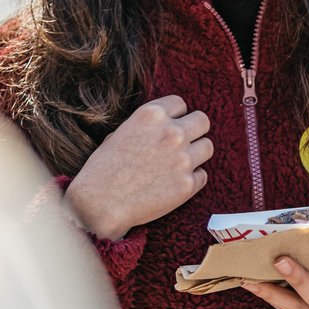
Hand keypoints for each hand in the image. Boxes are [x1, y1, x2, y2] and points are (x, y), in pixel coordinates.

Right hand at [66, 95, 211, 237]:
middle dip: (194, 130)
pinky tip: (173, 184)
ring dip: (196, 154)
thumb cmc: (103, 169)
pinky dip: (191, 179)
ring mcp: (183, 159)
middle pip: (202, 121)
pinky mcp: (188, 184)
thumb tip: (165, 125)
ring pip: (208, 147)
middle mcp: (172, 133)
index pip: (180, 104)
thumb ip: (147, 126)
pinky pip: (202, 175)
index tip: (168, 127)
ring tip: (178, 164)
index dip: (174, 116)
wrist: (100, 204)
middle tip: (182, 143)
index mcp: (152, 115)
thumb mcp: (120, 133)